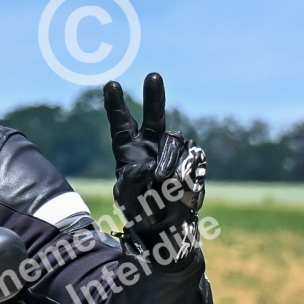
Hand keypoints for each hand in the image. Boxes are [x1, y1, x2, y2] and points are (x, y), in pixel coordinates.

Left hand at [104, 72, 205, 240]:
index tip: (111, 84)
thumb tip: (150, 164)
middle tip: (152, 75)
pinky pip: (190, 156)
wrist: (167, 228)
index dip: (116, 106)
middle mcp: (151, 146)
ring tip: (162, 182)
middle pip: (154, 116)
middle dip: (154, 96)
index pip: (122, 125)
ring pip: (174, 141)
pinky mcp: (192, 160)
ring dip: (168, 161)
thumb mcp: (126, 197)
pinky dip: (183, 171)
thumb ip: (132, 179)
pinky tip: (178, 187)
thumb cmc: (142, 212)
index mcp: (129, 152)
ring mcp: (173, 152)